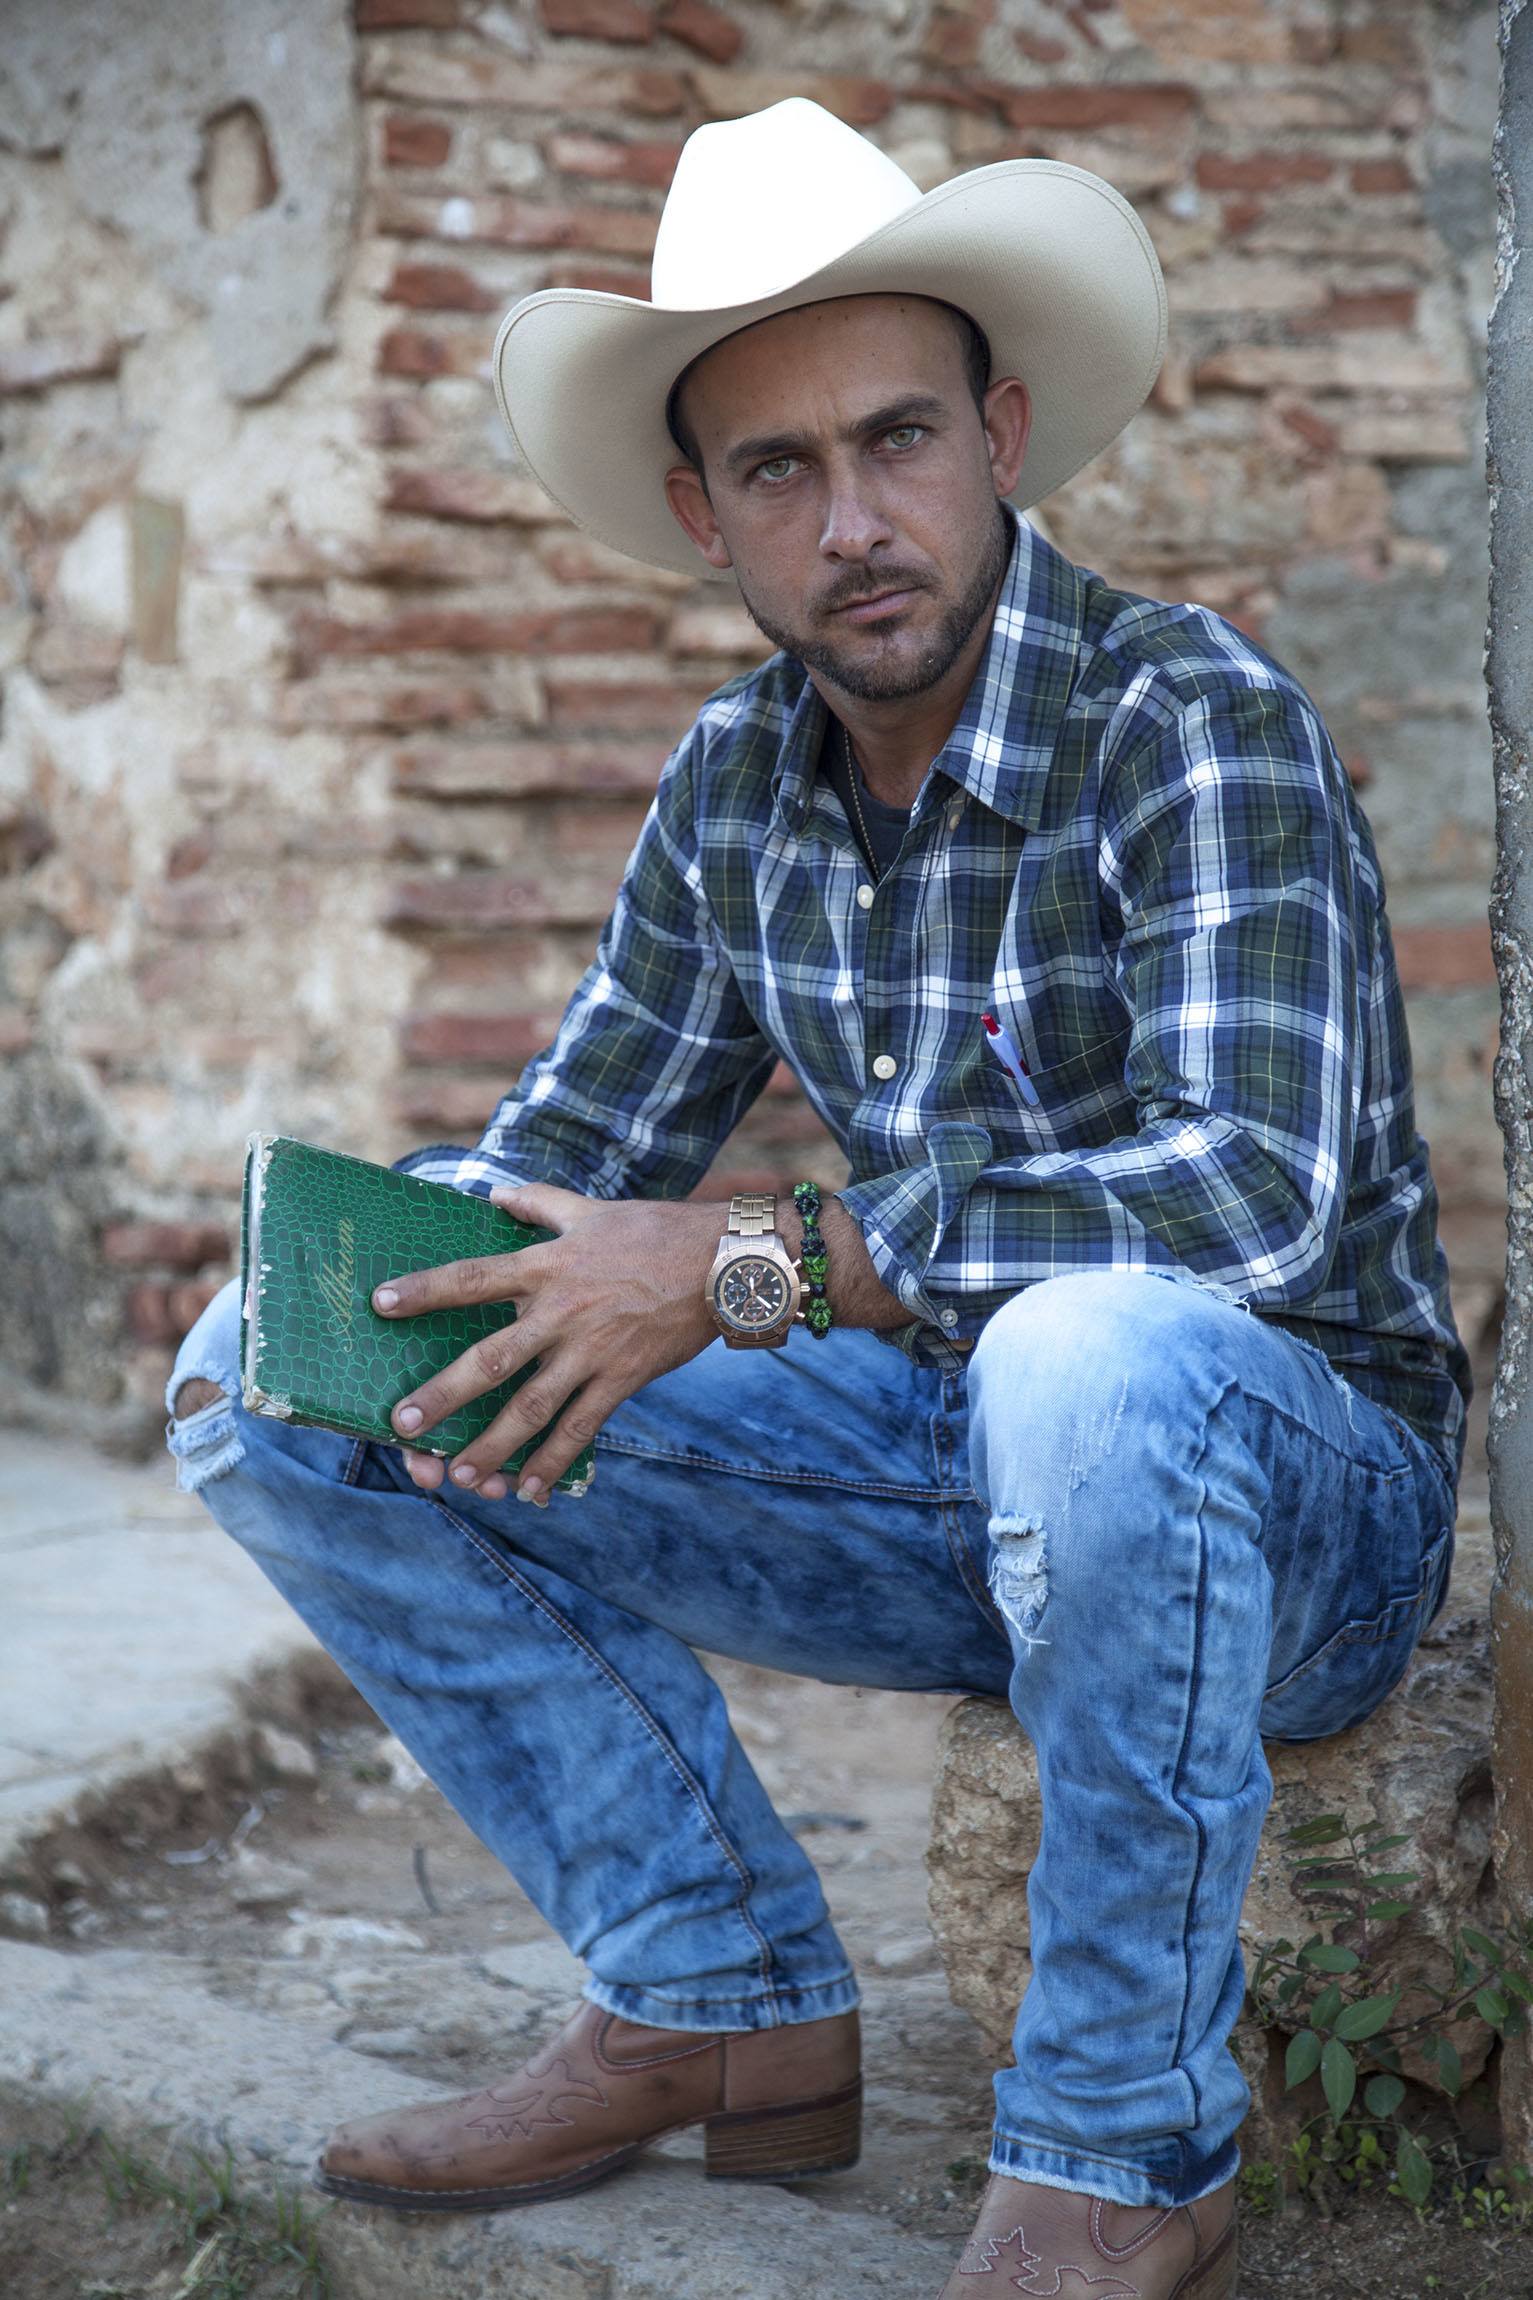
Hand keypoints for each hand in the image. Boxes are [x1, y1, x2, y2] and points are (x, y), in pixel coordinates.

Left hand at [383, 1183, 722, 1504]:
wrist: (722, 1262)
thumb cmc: (654, 1231)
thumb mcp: (590, 1210)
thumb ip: (538, 1203)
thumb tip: (495, 1193)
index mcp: (546, 1267)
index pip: (473, 1278)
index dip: (425, 1290)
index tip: (381, 1304)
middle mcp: (561, 1313)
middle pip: (491, 1359)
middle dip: (444, 1395)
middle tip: (403, 1425)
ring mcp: (591, 1351)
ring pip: (532, 1408)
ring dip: (493, 1446)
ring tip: (461, 1476)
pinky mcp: (622, 1379)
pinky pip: (581, 1429)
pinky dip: (554, 1462)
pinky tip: (529, 1490)